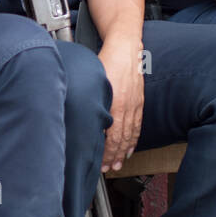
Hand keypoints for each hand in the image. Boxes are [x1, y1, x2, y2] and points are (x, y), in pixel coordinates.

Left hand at [96, 38, 144, 171]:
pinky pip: (137, 125)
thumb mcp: (92, 82)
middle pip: (120, 139)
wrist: (125, 47)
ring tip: (117, 164)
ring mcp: (135, 105)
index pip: (110, 136)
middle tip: (107, 169)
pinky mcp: (139, 102)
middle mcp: (127, 107)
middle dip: (113, 156)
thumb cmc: (106, 61)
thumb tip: (76, 117)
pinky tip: (129, 149)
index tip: (99, 162)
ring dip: (123, 152)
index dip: (105, 152)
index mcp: (114, 103)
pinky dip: (133, 140)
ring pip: (130, 135)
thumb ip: (88, 100)